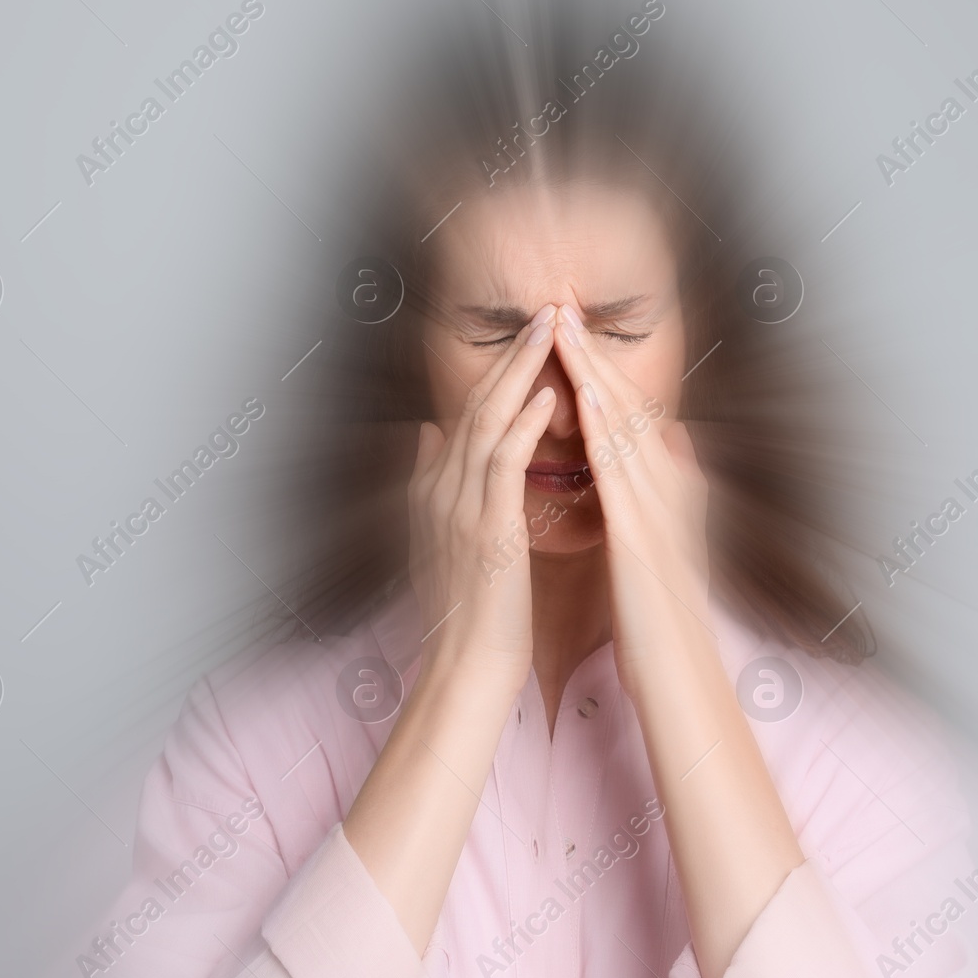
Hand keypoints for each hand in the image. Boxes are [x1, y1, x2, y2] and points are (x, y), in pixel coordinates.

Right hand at [407, 302, 559, 691]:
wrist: (466, 666)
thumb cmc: (469, 612)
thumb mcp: (440, 540)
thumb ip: (432, 483)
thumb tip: (427, 433)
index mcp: (435, 491)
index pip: (467, 416)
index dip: (497, 372)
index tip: (528, 336)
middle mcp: (441, 490)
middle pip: (475, 404)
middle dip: (511, 354)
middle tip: (545, 311)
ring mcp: (460, 506)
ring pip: (487, 420)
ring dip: (520, 370)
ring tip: (550, 330)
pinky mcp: (486, 527)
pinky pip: (504, 461)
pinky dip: (523, 422)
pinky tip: (547, 393)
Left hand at [549, 302, 712, 691]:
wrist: (681, 673)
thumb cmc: (663, 619)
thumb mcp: (662, 544)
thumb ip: (662, 492)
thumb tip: (673, 442)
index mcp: (665, 490)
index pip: (629, 418)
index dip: (599, 371)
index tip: (569, 334)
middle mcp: (669, 488)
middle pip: (628, 407)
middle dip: (594, 355)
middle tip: (563, 307)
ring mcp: (660, 508)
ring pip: (626, 425)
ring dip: (596, 373)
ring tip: (567, 330)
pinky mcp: (645, 534)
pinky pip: (622, 470)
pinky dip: (604, 429)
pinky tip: (585, 397)